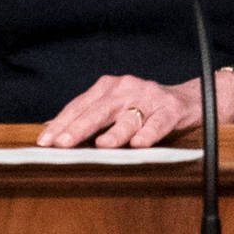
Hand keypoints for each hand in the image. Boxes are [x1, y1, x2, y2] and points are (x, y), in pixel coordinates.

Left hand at [37, 73, 233, 148]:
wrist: (189, 99)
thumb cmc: (144, 107)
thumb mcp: (115, 108)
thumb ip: (89, 117)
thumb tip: (52, 132)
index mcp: (108, 87)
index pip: (79, 106)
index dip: (61, 123)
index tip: (44, 141)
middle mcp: (126, 88)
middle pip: (98, 110)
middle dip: (78, 128)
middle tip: (62, 144)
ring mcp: (149, 97)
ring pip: (128, 117)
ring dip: (115, 132)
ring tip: (101, 146)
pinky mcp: (170, 108)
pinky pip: (158, 122)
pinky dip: (149, 132)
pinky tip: (140, 143)